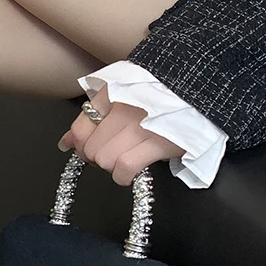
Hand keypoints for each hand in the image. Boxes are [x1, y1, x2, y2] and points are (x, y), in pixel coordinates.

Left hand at [60, 86, 183, 186]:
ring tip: (125, 160)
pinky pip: (125, 167)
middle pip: (91, 149)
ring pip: (105, 159)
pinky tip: (129, 173)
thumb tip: (64, 142)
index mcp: (112, 94)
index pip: (80, 129)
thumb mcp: (124, 97)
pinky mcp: (160, 142)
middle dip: (97, 158)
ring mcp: (140, 126)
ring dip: (112, 167)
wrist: (201, 90)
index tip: (88, 150)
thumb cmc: (160, 94)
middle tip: (113, 155)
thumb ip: (93, 116)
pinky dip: (123, 176)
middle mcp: (123, 109)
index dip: (81, 147)